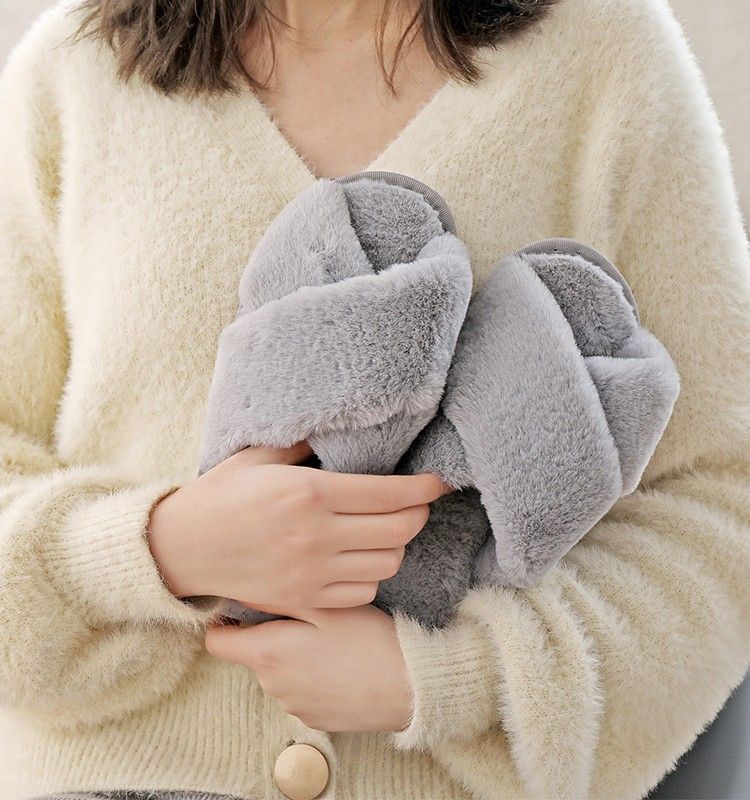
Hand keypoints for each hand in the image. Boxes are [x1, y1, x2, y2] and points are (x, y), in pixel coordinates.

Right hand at [148, 443, 446, 609]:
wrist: (183, 548)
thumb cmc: (221, 494)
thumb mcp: (260, 454)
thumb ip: (305, 442)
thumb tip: (344, 430)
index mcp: (309, 493)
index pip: (390, 493)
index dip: (425, 486)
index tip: (439, 480)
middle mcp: (317, 536)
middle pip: (400, 530)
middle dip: (419, 513)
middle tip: (417, 502)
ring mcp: (312, 573)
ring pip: (387, 563)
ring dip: (397, 544)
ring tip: (389, 529)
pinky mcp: (305, 599)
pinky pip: (363, 592)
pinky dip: (373, 575)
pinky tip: (362, 558)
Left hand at [205, 604, 412, 732]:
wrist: (408, 688)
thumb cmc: (368, 640)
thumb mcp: (326, 607)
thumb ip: (279, 597)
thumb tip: (243, 588)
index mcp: (268, 653)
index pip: (218, 642)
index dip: (225, 622)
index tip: (242, 608)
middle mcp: (272, 685)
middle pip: (252, 654)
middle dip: (270, 634)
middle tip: (308, 616)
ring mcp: (292, 706)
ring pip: (278, 672)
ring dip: (293, 656)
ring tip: (331, 640)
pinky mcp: (313, 719)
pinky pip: (300, 690)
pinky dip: (311, 676)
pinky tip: (340, 663)